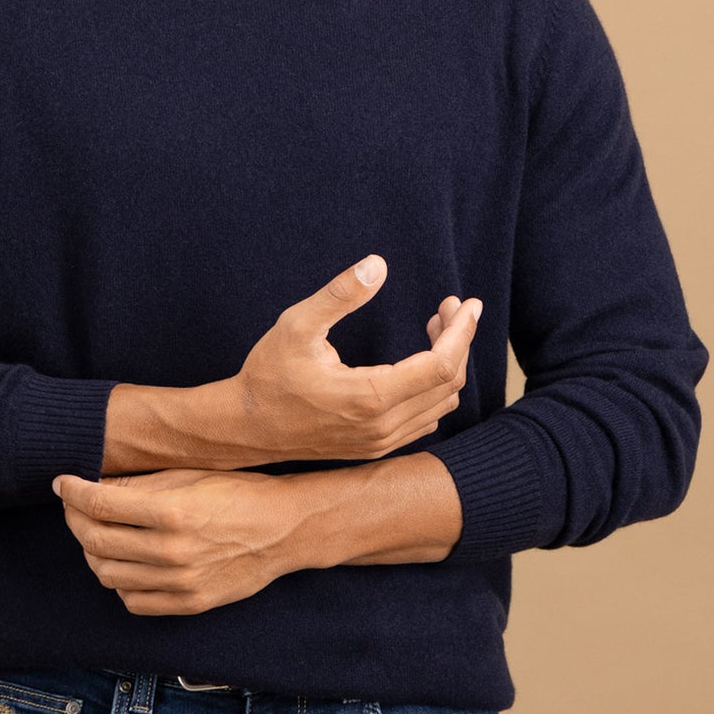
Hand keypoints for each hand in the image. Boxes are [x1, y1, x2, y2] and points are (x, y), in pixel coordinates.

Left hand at [51, 467, 292, 614]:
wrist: (285, 529)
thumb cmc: (239, 493)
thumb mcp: (190, 476)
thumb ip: (139, 485)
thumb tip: (93, 486)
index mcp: (174, 512)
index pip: (101, 505)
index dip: (73, 492)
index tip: (62, 484)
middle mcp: (175, 552)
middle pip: (97, 542)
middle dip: (75, 520)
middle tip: (74, 507)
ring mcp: (182, 583)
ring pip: (108, 575)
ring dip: (92, 552)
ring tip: (96, 533)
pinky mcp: (190, 604)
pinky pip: (133, 601)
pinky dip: (118, 582)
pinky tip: (123, 562)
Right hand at [230, 255, 481, 463]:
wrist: (245, 426)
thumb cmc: (268, 374)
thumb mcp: (297, 325)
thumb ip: (340, 294)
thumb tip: (377, 264)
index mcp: (370, 397)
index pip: (441, 366)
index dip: (461, 331)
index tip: (467, 303)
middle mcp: (382, 426)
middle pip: (449, 383)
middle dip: (458, 340)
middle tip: (448, 307)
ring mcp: (381, 442)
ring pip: (441, 404)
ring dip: (447, 364)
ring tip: (434, 327)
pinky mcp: (376, 448)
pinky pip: (424, 419)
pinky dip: (434, 388)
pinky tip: (418, 363)